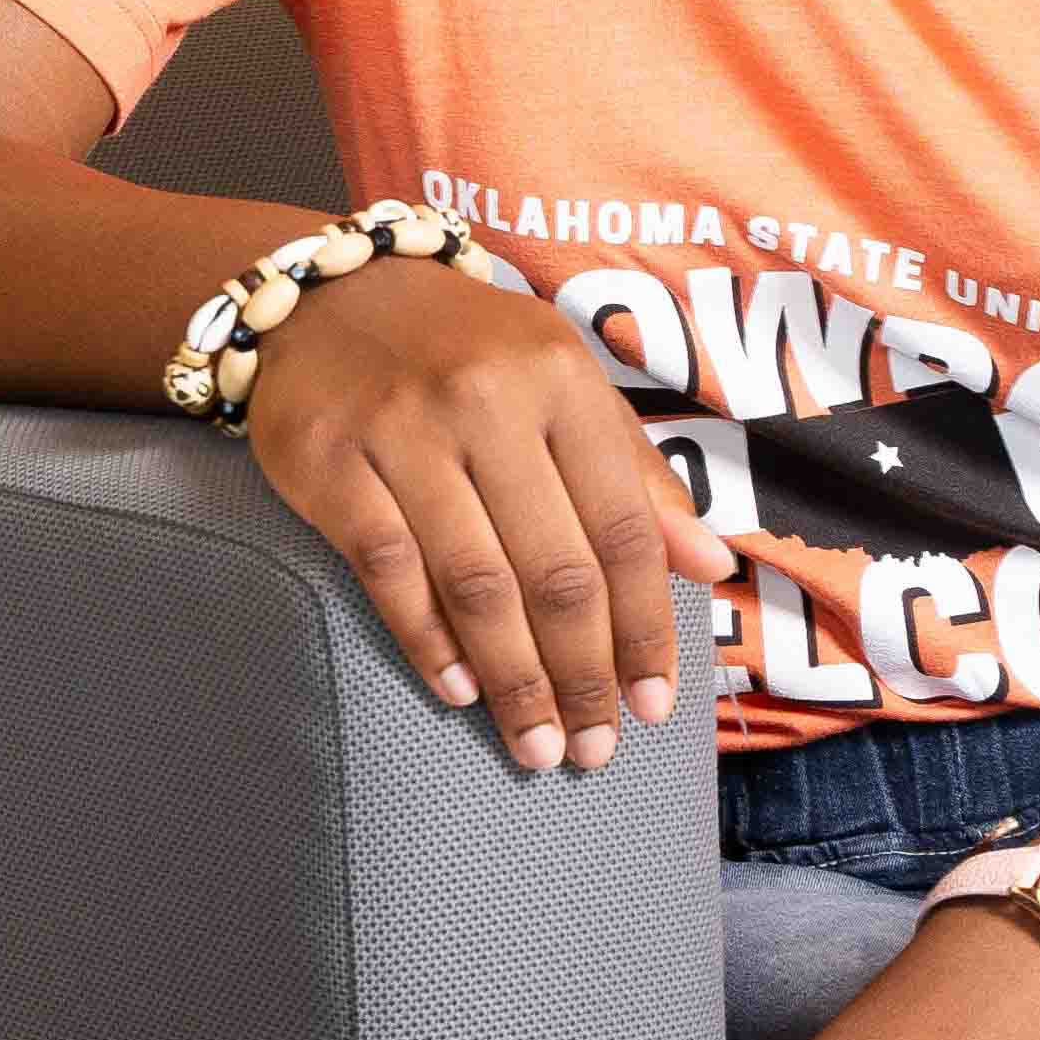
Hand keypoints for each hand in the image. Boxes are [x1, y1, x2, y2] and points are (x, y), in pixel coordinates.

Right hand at [240, 255, 715, 770]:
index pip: (623, 528)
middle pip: (554, 570)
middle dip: (583, 674)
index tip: (654, 704)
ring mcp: (400, 428)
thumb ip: (634, 473)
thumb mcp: (562, 384)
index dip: (646, 627)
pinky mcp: (327, 457)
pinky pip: (387, 568)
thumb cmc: (466, 350)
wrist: (326, 292)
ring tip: (534, 744)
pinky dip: (427, 639)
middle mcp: (485, 398)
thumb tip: (713, 567)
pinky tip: (457, 688)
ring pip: (475, 583)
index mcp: (560, 379)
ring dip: (514, 679)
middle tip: (593, 748)